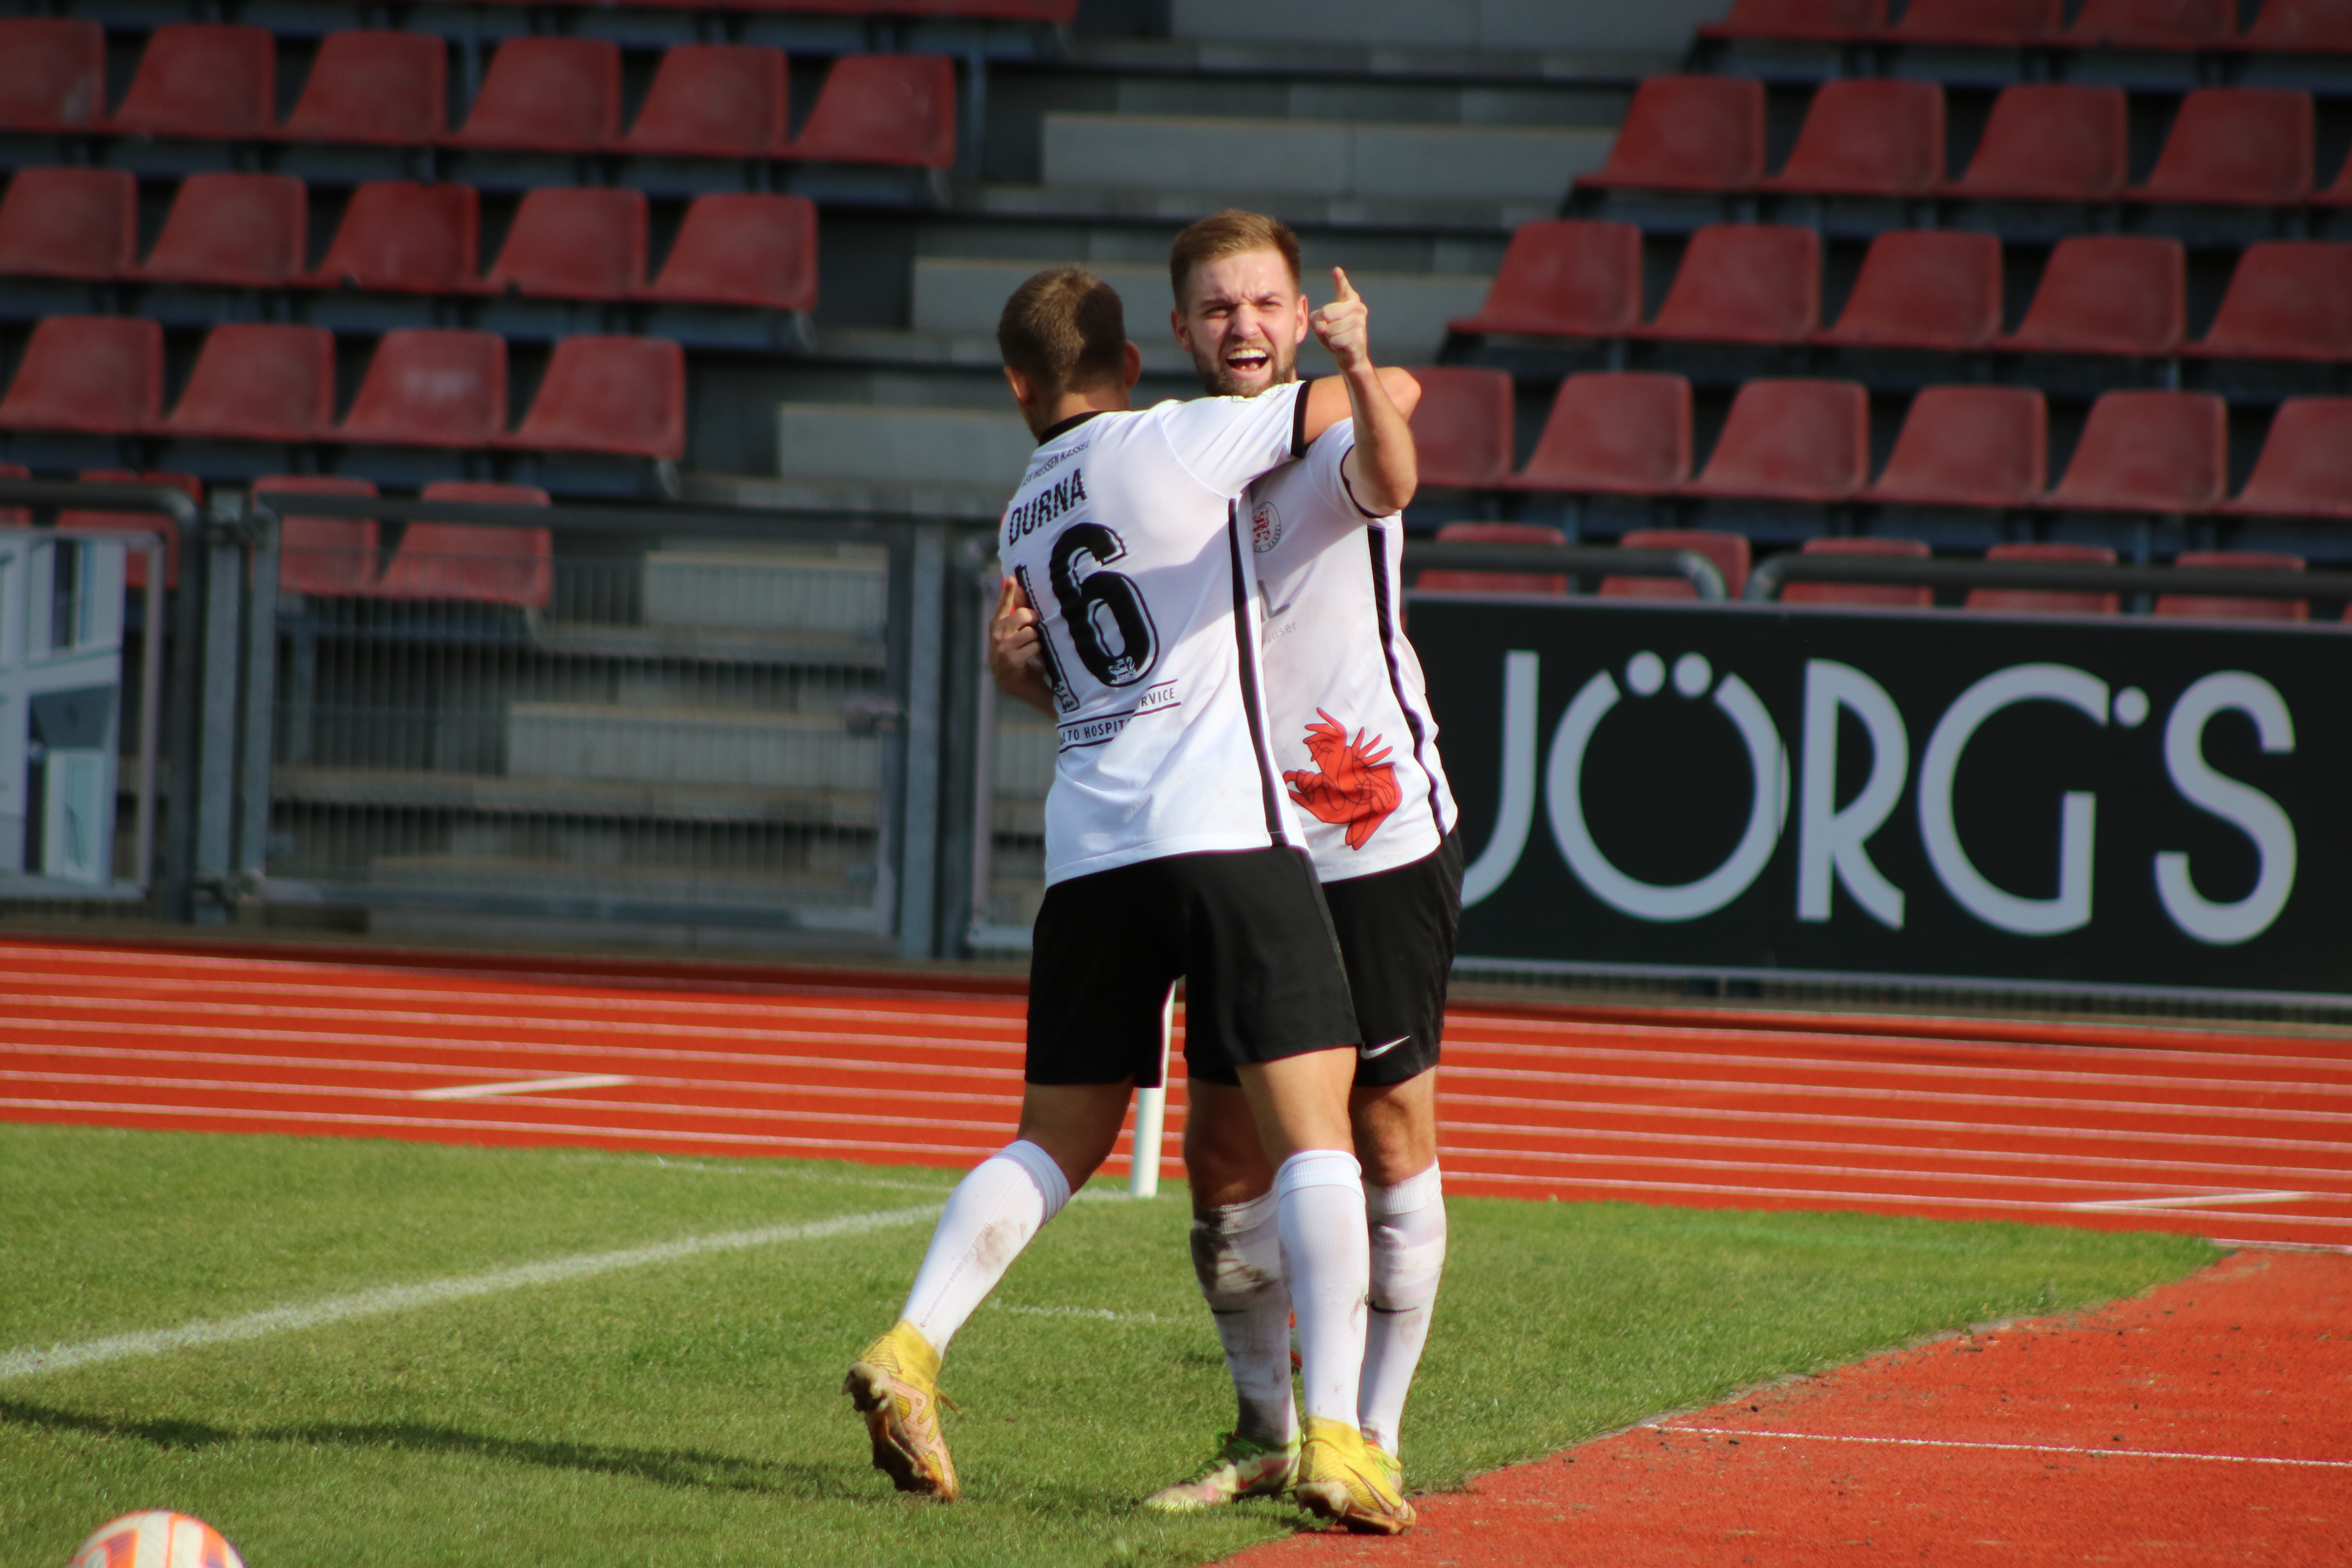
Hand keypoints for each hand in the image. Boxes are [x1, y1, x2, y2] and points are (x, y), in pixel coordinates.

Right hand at [988, 574, 1056, 715]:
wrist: (1013, 683)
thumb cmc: (1015, 654)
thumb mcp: (1013, 633)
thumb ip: (1017, 613)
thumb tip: (1020, 589)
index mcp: (996, 624)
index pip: (1003, 604)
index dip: (1008, 591)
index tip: (1012, 579)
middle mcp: (997, 634)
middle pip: (1023, 615)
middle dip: (1034, 620)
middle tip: (1035, 628)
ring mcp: (1004, 647)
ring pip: (1031, 632)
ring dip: (1037, 639)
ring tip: (1032, 648)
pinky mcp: (1013, 659)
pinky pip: (1035, 646)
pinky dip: (1038, 652)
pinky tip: (1032, 659)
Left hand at [1309, 267, 1371, 372]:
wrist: (1350, 357)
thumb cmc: (1334, 336)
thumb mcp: (1320, 323)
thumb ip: (1316, 319)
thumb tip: (1323, 326)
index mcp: (1350, 300)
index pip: (1343, 288)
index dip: (1340, 280)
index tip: (1336, 271)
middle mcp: (1358, 308)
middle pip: (1326, 312)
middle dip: (1324, 325)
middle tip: (1333, 331)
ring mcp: (1360, 322)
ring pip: (1330, 329)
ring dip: (1330, 337)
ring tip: (1339, 339)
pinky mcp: (1358, 337)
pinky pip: (1335, 340)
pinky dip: (1334, 346)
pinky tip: (1343, 346)